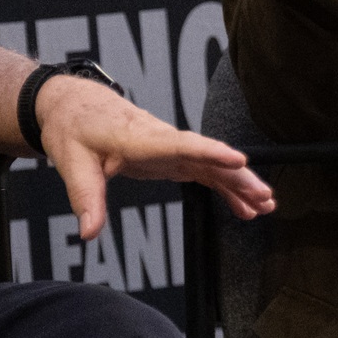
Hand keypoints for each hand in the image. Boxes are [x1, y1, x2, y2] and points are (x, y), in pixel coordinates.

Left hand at [35, 75, 274, 239]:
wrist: (73, 104)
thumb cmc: (73, 127)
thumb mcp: (71, 162)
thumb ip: (85, 198)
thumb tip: (89, 233)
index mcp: (140, 137)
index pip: (181, 144)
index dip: (211, 152)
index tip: (239, 160)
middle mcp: (162, 139)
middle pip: (207, 157)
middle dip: (238, 176)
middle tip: (264, 196)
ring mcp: (170, 147)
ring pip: (212, 165)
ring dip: (239, 184)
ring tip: (265, 205)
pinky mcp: (170, 156)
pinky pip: (204, 171)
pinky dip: (224, 187)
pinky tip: (242, 206)